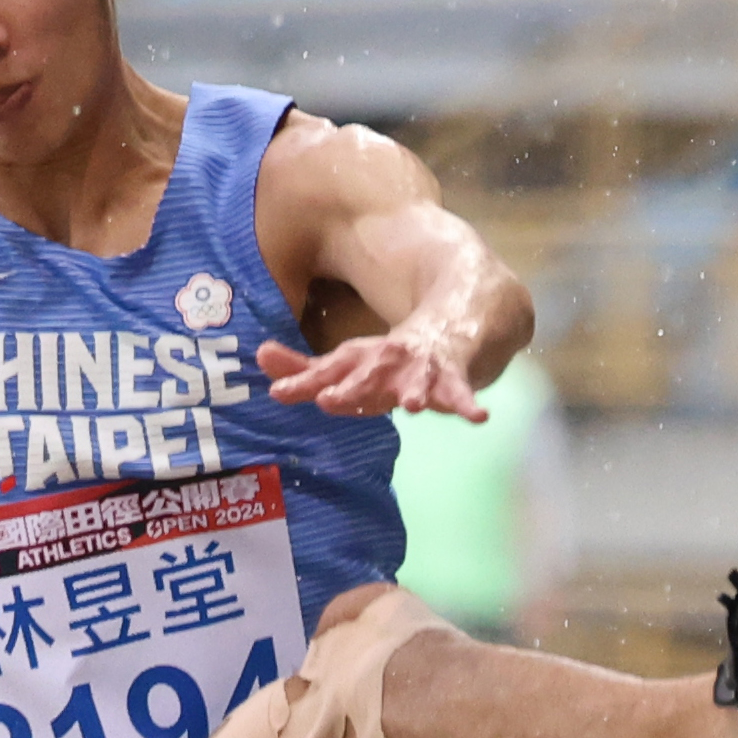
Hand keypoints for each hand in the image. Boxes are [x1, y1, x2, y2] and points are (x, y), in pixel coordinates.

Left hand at [258, 332, 487, 422]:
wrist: (454, 319)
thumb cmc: (389, 357)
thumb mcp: (347, 362)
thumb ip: (304, 369)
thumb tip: (258, 357)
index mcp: (359, 359)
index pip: (327, 371)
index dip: (303, 381)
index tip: (278, 392)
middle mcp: (387, 361)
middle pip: (367, 375)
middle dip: (351, 388)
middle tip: (330, 400)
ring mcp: (422, 370)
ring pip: (416, 382)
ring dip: (414, 392)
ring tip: (413, 406)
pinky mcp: (453, 379)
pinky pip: (462, 394)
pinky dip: (469, 404)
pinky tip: (478, 417)